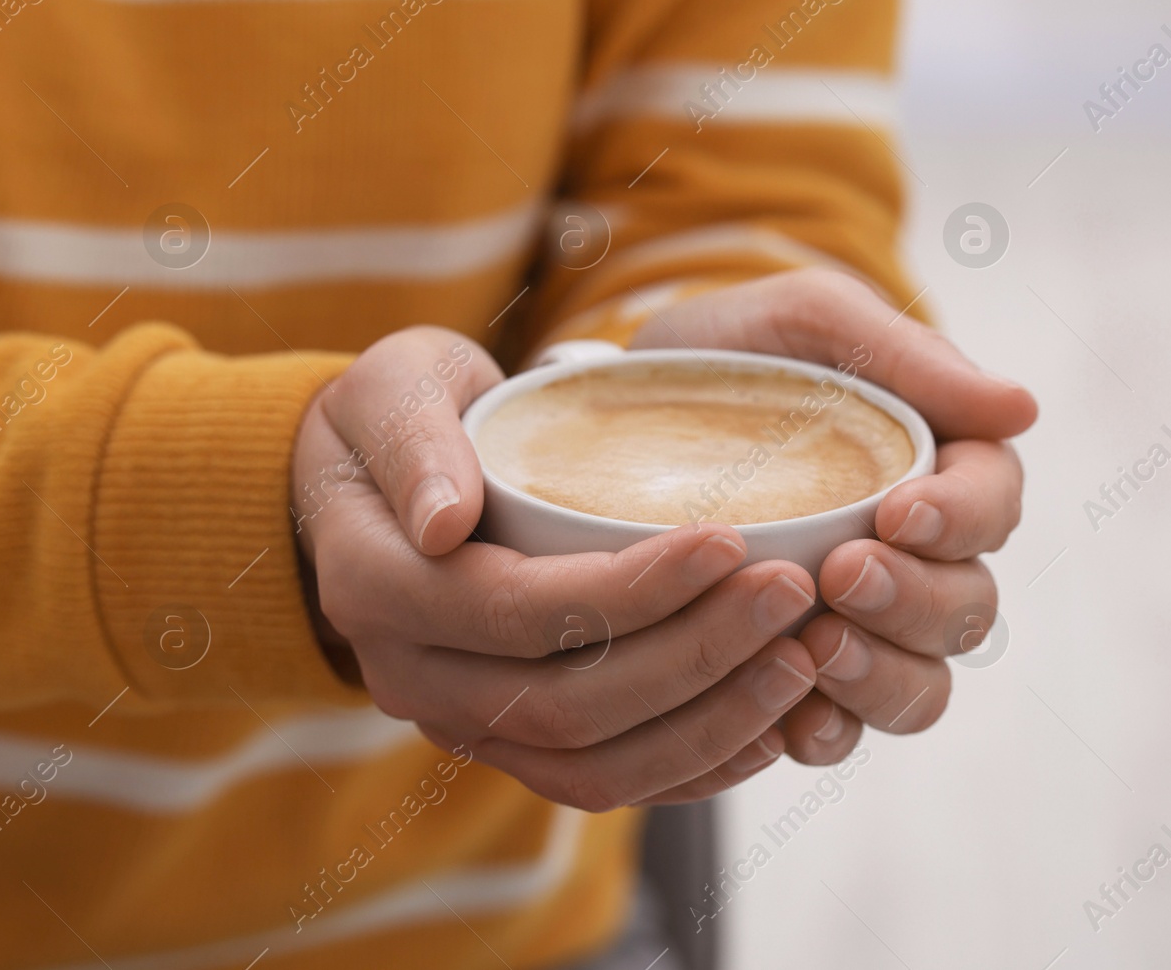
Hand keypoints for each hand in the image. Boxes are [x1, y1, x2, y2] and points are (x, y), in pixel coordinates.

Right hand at [291, 326, 821, 809]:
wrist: (370, 483)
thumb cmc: (397, 415)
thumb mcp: (389, 389)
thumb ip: (413, 441)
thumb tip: (443, 522)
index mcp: (378, 589)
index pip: (522, 612)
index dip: (633, 590)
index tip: (731, 542)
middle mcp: (415, 678)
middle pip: (571, 703)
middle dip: (698, 656)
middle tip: (792, 593)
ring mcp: (464, 723)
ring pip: (596, 765)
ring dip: (711, 723)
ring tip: (801, 658)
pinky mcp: (511, 743)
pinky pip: (605, 782)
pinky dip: (693, 765)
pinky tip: (771, 722)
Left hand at [633, 269, 1036, 762]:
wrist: (630, 407)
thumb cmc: (738, 350)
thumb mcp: (811, 319)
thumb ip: (908, 356)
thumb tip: (1023, 406)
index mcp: (942, 467)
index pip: (993, 504)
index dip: (963, 519)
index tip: (899, 510)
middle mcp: (920, 556)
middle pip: (967, 608)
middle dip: (914, 601)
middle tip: (842, 574)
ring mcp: (866, 623)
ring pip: (923, 683)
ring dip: (882, 676)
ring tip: (817, 649)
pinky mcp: (806, 674)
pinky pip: (847, 730)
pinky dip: (830, 732)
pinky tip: (791, 719)